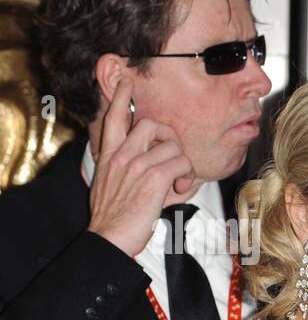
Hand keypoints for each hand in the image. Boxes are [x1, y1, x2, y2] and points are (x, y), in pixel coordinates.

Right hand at [87, 77, 196, 255]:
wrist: (108, 237)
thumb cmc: (113, 217)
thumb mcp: (111, 185)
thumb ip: (127, 169)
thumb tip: (156, 167)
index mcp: (109, 155)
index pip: (114, 118)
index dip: (121, 97)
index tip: (126, 82)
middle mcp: (121, 155)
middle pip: (151, 123)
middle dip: (170, 137)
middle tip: (173, 157)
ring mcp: (137, 165)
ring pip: (172, 145)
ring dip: (182, 164)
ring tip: (177, 183)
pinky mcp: (153, 178)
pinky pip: (181, 163)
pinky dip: (187, 177)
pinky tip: (179, 190)